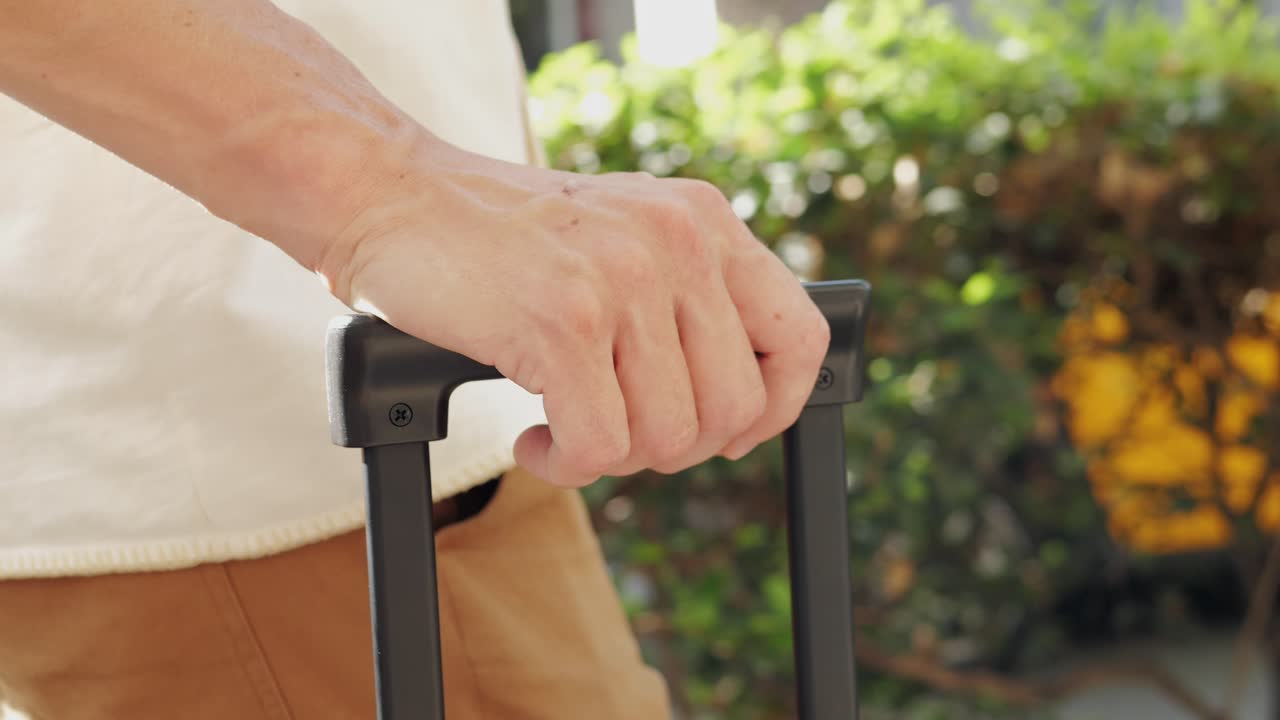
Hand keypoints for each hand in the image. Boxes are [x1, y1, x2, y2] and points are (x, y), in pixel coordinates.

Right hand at [321, 140, 829, 486]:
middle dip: (675, 448)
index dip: (776, 407)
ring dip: (613, 458)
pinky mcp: (563, 322)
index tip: (727, 432)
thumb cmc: (503, 238)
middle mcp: (678, 242)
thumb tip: (740, 404)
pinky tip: (534, 440)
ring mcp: (623, 280)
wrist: (393, 196)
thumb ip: (689, 296)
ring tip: (565, 428)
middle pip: (733, 408)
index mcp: (705, 221)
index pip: (800, 337)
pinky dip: (566, 465)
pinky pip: (599, 447)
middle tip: (616, 433)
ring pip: (667, 438)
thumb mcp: (624, 237)